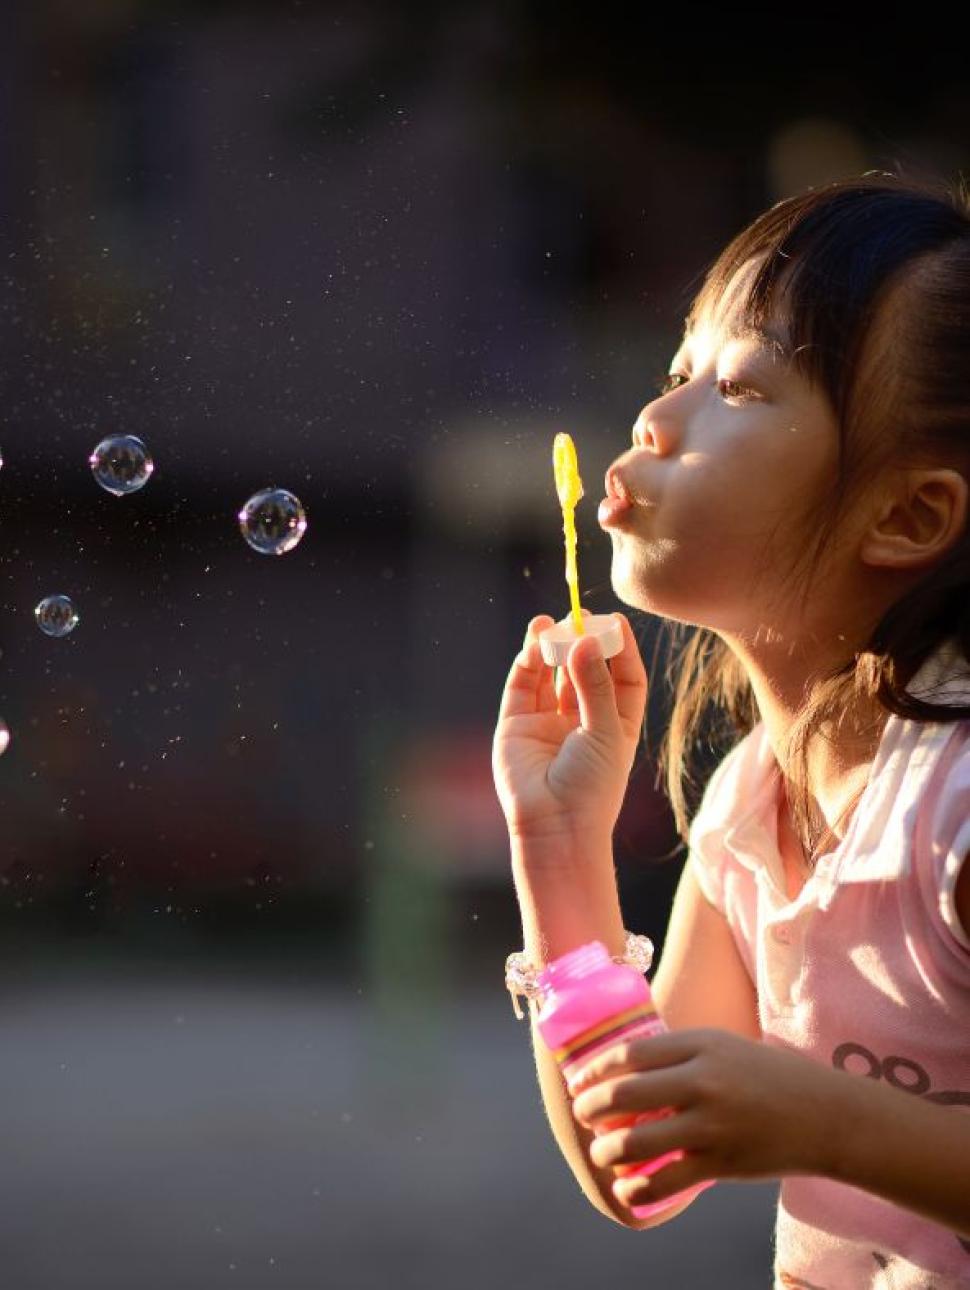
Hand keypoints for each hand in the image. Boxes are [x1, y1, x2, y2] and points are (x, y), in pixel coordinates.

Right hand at [491, 612, 646, 845]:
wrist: (555, 827)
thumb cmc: (592, 788)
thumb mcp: (606, 732)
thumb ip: (595, 685)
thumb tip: (585, 641)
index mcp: (615, 723)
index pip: (622, 676)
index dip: (620, 648)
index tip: (615, 621)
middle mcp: (580, 718)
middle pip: (584, 668)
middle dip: (581, 641)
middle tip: (579, 616)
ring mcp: (546, 720)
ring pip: (549, 672)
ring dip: (551, 646)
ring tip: (551, 624)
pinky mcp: (516, 724)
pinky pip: (522, 685)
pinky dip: (528, 662)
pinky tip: (535, 645)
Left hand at [568, 1028, 841, 1208]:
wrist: (826, 1115)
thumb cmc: (771, 1076)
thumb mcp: (726, 1047)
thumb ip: (682, 1053)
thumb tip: (631, 1063)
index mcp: (701, 1046)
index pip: (631, 1053)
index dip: (596, 1069)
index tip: (580, 1080)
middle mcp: (703, 1081)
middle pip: (625, 1094)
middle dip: (591, 1108)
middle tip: (583, 1114)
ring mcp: (711, 1124)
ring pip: (637, 1142)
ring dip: (607, 1151)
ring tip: (601, 1153)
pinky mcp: (722, 1163)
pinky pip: (666, 1182)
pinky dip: (638, 1190)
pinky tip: (628, 1189)